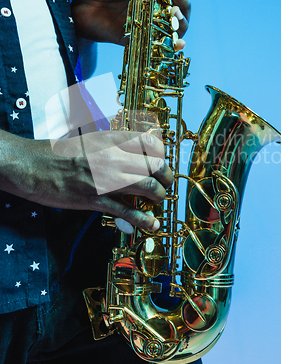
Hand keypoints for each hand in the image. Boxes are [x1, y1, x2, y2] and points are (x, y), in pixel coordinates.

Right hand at [0, 130, 172, 230]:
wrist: (32, 167)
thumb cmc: (58, 152)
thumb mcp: (89, 138)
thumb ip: (113, 142)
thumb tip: (136, 150)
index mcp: (109, 139)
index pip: (149, 142)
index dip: (162, 154)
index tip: (162, 162)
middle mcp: (111, 156)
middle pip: (154, 165)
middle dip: (166, 177)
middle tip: (165, 183)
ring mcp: (104, 179)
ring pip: (146, 186)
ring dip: (158, 195)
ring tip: (157, 199)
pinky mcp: (95, 200)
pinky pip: (126, 211)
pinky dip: (143, 220)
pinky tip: (152, 224)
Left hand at [71, 0, 191, 48]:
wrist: (76, 9)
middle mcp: (154, 12)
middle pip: (182, 11)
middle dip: (183, 2)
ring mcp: (147, 27)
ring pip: (176, 29)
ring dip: (180, 21)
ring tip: (173, 13)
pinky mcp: (135, 40)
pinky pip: (159, 47)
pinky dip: (173, 46)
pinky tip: (178, 42)